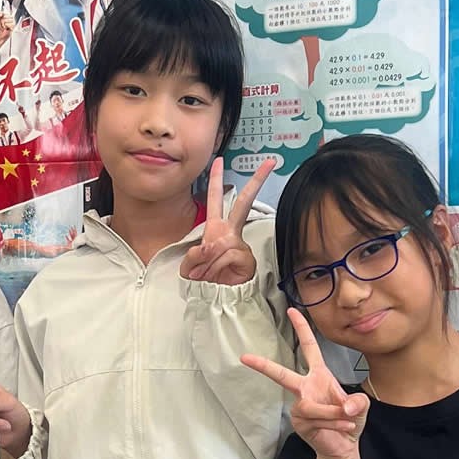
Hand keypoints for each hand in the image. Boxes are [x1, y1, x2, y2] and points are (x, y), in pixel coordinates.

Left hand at [178, 156, 277, 284]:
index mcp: (216, 228)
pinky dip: (217, 267)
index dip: (216, 179)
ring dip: (208, 263)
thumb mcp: (189, 265)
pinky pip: (227, 256)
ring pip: (220, 244)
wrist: (216, 298)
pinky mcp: (246, 257)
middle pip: (243, 202)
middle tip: (269, 162)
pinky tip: (219, 275)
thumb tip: (211, 246)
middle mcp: (229, 232)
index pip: (216, 199)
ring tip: (206, 275)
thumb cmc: (204, 279)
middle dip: (256, 182)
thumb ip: (195, 254)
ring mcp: (239, 244)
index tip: (220, 160)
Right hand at [241, 306, 368, 458]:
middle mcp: (305, 387)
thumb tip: (347, 404)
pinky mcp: (298, 422)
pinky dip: (333, 424)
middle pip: (282, 374)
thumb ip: (358, 402)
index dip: (301, 329)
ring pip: (312, 406)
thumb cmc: (350, 421)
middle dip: (263, 366)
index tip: (292, 311)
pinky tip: (342, 429)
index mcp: (319, 375)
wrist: (343, 447)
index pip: (308, 348)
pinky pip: (315, 419)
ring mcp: (299, 406)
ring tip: (347, 422)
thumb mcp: (361, 407)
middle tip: (245, 357)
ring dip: (334, 414)